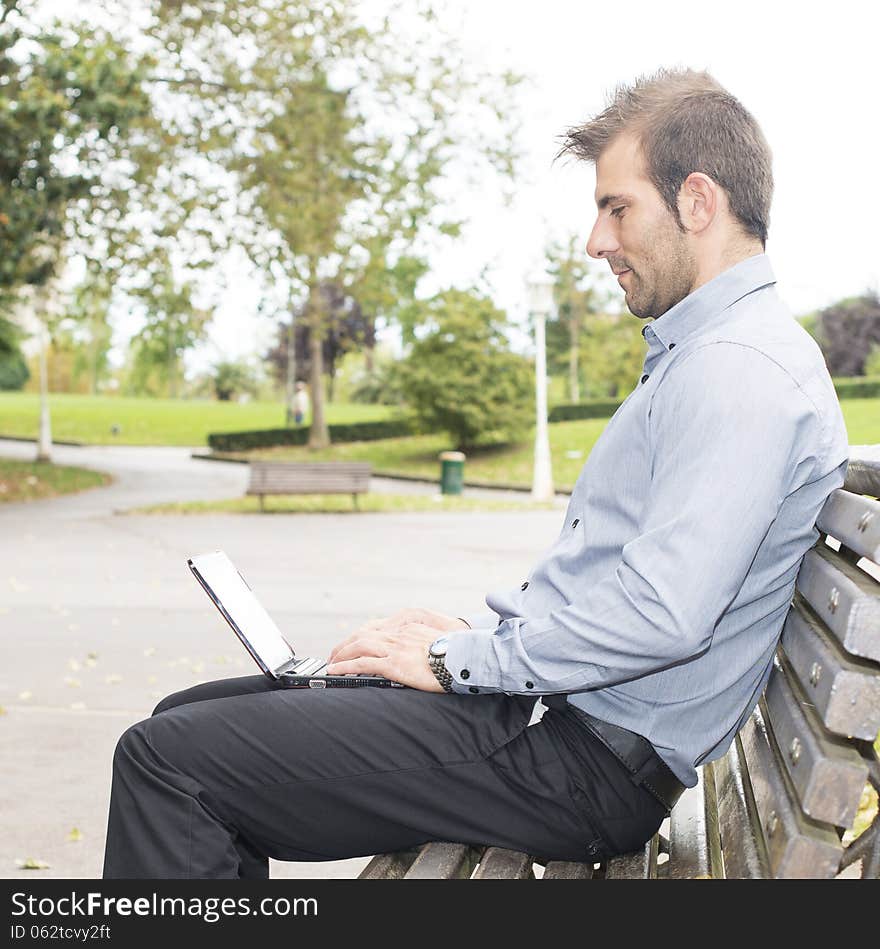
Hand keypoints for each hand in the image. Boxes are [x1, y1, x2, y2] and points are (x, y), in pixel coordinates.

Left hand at [326, 609, 469, 691]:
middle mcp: (399, 635)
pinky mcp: (394, 663)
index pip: (376, 630)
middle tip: (334, 656)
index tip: (351, 646)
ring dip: (341, 655)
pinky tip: (336, 672)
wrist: (464, 659)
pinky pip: (362, 663)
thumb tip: (418, 658)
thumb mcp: (437, 644)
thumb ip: (422, 646)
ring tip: (331, 665)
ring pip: (359, 646)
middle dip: (345, 646)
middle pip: (363, 635)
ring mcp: (395, 648)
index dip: (360, 638)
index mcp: (408, 629)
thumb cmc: (456, 656)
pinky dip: (346, 667)